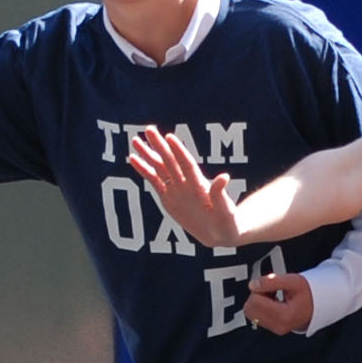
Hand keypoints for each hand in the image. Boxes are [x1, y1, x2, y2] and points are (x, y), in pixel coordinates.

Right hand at [126, 124, 243, 248]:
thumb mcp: (225, 210)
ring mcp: (176, 189)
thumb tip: (224, 177)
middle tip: (148, 129)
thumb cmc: (227, 222)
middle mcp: (186, 183)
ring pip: (160, 168)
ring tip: (135, 140)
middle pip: (170, 161)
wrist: (220, 233)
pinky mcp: (168, 198)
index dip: (179, 151)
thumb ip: (220, 194)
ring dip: (148, 154)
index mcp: (199, 185)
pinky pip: (154, 182)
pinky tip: (134, 159)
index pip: (186, 164)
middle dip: (159, 146)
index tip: (169, 137)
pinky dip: (144, 170)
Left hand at [242, 271, 314, 333]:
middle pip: (250, 308)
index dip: (260, 288)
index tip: (273, 286)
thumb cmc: (309, 292)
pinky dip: (261, 306)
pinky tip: (274, 302)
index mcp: (284, 315)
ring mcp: (275, 329)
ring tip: (274, 296)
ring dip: (259, 301)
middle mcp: (278, 326)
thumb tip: (252, 285)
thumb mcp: (293, 280)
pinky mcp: (272, 328)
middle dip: (258, 295)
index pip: (255, 301)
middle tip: (273, 290)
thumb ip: (272, 281)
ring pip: (250, 312)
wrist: (317, 304)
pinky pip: (255, 316)